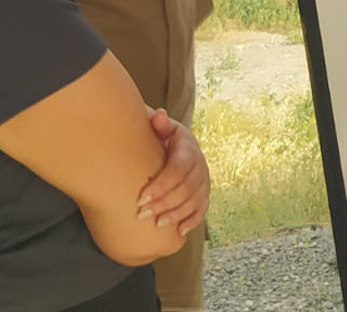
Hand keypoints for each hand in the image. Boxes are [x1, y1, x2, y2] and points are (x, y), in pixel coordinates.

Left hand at [138, 108, 209, 236]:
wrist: (178, 144)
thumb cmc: (163, 137)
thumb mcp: (162, 127)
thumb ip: (159, 124)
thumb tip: (158, 116)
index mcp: (188, 149)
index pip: (177, 170)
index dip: (160, 186)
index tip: (141, 198)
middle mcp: (200, 165)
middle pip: (186, 189)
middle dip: (164, 203)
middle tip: (143, 214)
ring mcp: (204, 181)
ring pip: (194, 201)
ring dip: (176, 214)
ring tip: (157, 224)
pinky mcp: (205, 193)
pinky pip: (202, 209)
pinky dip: (192, 221)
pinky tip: (179, 231)